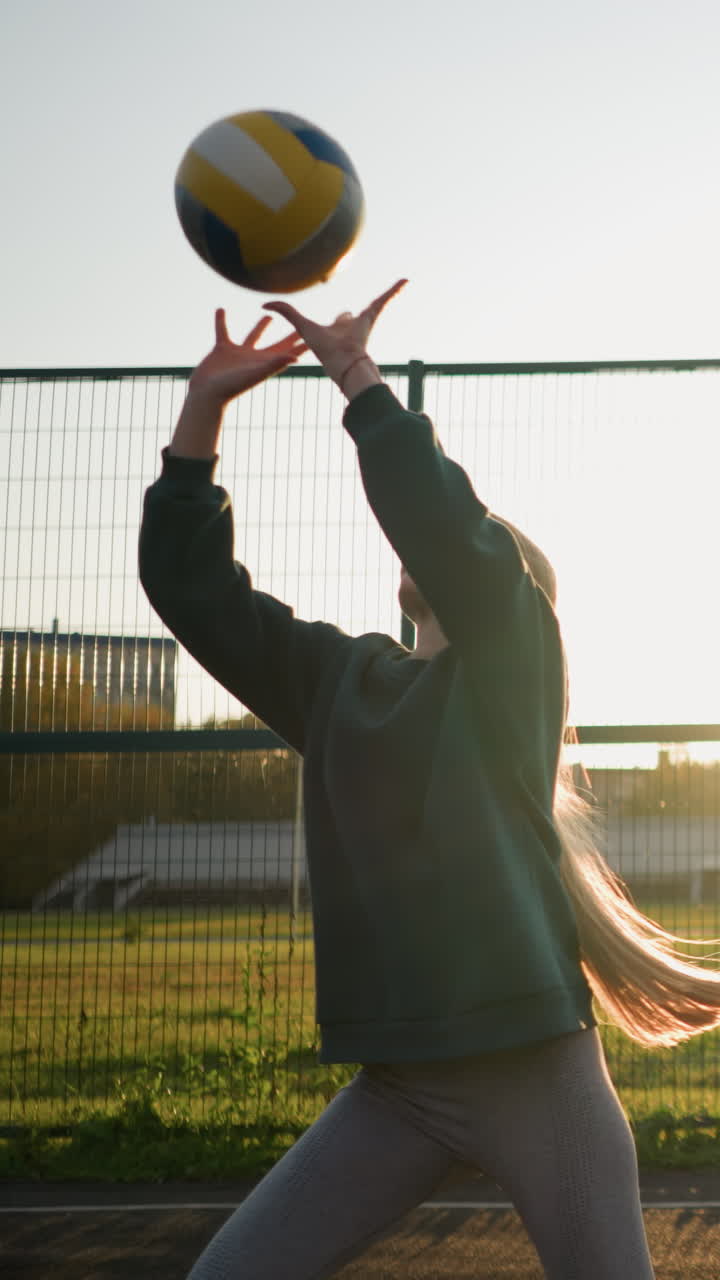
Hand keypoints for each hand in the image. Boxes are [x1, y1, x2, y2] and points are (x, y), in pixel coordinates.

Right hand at [189, 309, 307, 406]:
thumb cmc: (231, 386)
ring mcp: (238, 354)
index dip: (302, 345)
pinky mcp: (222, 349)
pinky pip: (223, 331)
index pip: (289, 353)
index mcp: (265, 364)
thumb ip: (274, 364)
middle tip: (301, 324)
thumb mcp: (255, 373)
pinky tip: (220, 310)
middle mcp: (254, 358)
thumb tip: (295, 358)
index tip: (316, 337)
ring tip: (269, 315)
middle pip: (277, 344)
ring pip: (253, 336)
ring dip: (261, 327)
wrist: (207, 394)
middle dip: (289, 336)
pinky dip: (221, 320)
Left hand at [262, 279, 407, 388]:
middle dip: (363, 314)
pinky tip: (405, 280)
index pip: (342, 321)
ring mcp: (365, 321)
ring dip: (388, 296)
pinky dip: (394, 290)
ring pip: (377, 305)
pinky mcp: (373, 315)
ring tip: (399, 285)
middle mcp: (354, 326)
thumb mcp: (301, 325)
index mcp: (340, 330)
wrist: (345, 360)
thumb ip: (285, 312)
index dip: (341, 320)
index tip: (343, 318)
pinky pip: (385, 299)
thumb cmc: (325, 349)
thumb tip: (263, 303)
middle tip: (368, 310)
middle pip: (358, 316)